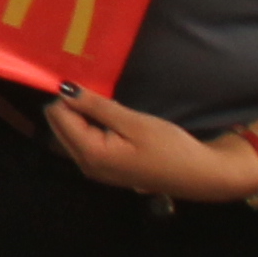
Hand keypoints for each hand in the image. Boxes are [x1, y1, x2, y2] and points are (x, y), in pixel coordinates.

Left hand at [39, 87, 249, 199]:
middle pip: (59, 125)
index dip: (69, 95)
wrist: (199, 176)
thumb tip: (65, 89)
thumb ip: (97, 106)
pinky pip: (85, 141)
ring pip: (71, 133)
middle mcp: (86, 165)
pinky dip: (91, 126)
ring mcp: (95, 169)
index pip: (58, 116)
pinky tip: (110, 119)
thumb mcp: (134, 122)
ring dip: (82, 115)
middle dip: (72, 105)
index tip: (87, 80)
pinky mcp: (106, 168)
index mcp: (90, 154)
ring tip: (106, 102)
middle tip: (98, 91)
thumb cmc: (170, 148)